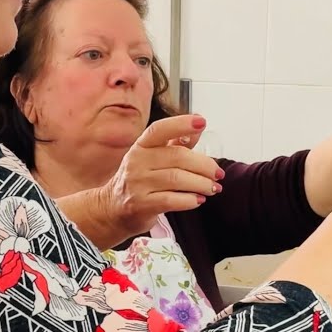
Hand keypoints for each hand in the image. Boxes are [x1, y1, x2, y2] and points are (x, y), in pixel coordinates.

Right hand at [94, 114, 223, 237]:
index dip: (181, 124)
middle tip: (218, 174)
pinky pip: (172, 200)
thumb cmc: (141, 179)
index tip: (201, 122)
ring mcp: (137, 184)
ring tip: (213, 188)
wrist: (113, 209)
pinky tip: (198, 199)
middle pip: (177, 157)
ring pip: (177, 179)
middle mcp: (137, 162)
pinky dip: (190, 200)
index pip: (160, 130)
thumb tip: (198, 126)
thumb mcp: (154, 157)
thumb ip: (177, 143)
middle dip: (204, 165)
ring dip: (201, 184)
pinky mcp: (141, 204)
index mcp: (141, 146)